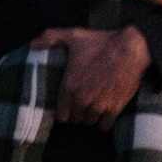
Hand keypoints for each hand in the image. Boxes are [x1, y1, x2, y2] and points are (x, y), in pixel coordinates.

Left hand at [29, 25, 152, 127]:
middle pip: (75, 119)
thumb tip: (32, 45)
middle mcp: (81, 99)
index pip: (60, 115)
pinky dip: (105, 121)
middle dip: (78, 112)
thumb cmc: (101, 42)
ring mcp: (98, 106)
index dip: (65, 111)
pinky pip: (104, 126)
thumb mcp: (73, 36)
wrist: (130, 48)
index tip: (70, 105)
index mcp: (68, 86)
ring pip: (89, 122)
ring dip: (91, 116)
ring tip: (95, 105)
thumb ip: (50, 37)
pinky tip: (106, 111)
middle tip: (84, 102)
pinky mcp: (114, 109)